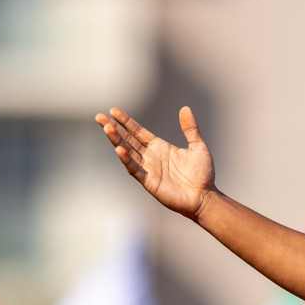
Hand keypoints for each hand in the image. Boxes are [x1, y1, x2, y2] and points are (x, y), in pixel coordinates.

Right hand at [94, 106, 215, 220]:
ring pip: (128, 152)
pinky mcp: (149, 181)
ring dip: (117, 141)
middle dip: (114, 128)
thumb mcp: (198, 147)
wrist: (205, 197)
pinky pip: (135, 169)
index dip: (126, 122)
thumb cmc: (202, 174)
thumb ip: (190, 129)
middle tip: (99, 117)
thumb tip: (185, 108)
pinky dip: (127, 160)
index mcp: (159, 147)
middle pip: (128, 139)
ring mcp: (148, 169)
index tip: (113, 111)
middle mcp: (150, 156)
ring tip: (107, 128)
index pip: (138, 132)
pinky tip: (119, 149)